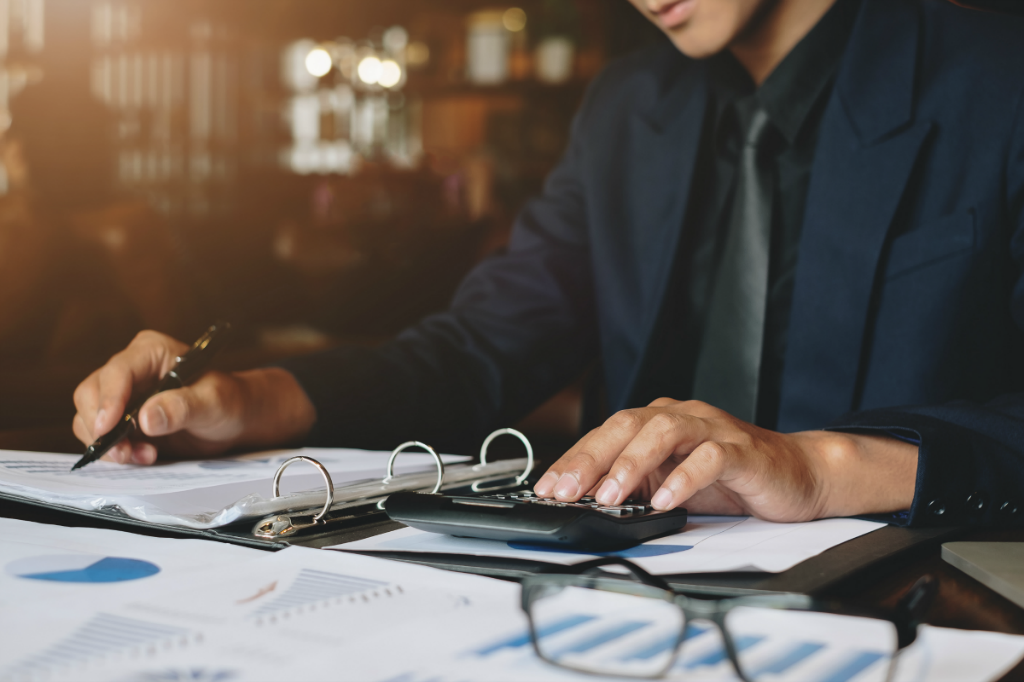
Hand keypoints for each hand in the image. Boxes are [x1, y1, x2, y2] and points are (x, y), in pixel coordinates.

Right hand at [72, 330, 315, 464]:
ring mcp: (123, 395)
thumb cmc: (229, 401)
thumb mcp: (214, 402)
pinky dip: (114, 451)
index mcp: (152, 351)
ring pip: (89, 417)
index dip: (108, 399)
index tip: (108, 427)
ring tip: (143, 456)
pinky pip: (100, 436)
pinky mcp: (121, 420)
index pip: (117, 371)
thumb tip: (147, 418)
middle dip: (102, 426)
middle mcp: (131, 369)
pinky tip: (143, 457)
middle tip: (124, 452)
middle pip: (91, 393)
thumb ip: (183, 407)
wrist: (235, 420)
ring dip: (108, 443)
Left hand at [533, 398, 917, 521]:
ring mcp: (711, 430)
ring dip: (630, 464)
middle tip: (566, 492)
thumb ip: (634, 488)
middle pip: (626, 426)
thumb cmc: (729, 480)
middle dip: (590, 459)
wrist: (796, 475)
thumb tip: (585, 505)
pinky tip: (665, 500)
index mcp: (657, 422)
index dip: (573, 459)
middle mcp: (680, 418)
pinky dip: (683, 478)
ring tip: (610, 496)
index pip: (605, 433)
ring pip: (663, 432)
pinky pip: (709, 457)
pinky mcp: (741, 451)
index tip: (546, 488)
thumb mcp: (669, 484)